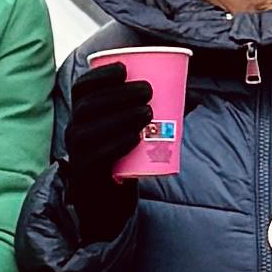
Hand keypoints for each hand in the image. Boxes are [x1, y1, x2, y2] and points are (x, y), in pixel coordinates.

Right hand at [61, 61, 152, 236]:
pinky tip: (135, 138)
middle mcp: (74, 131)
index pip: (81, 88)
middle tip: (147, 91)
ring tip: (147, 112)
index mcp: (83, 115)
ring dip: (120, 117)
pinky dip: (115, 145)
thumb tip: (197, 97)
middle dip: (117, 94)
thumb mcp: (135, 131)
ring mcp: (77, 154)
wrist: (109, 203)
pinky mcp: (85, 175)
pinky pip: (95, 157)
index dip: (99, 75)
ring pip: (90, 129)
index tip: (124, 69)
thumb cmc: (125, 159)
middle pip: (88, 106)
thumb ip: (161, 115)